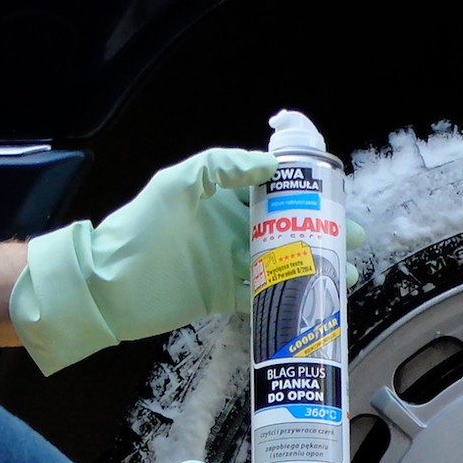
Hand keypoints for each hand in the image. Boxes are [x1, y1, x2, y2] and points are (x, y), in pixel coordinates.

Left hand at [10, 149, 363, 374]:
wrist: (109, 286)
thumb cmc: (139, 229)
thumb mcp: (177, 185)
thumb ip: (222, 167)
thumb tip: (270, 164)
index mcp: (223, 196)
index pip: (271, 188)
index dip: (304, 191)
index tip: (332, 195)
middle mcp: (232, 227)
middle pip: (286, 226)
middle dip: (321, 231)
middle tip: (353, 238)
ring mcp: (232, 262)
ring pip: (282, 261)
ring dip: (314, 264)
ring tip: (344, 271)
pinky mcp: (227, 295)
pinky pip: (265, 293)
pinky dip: (290, 295)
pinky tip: (315, 298)